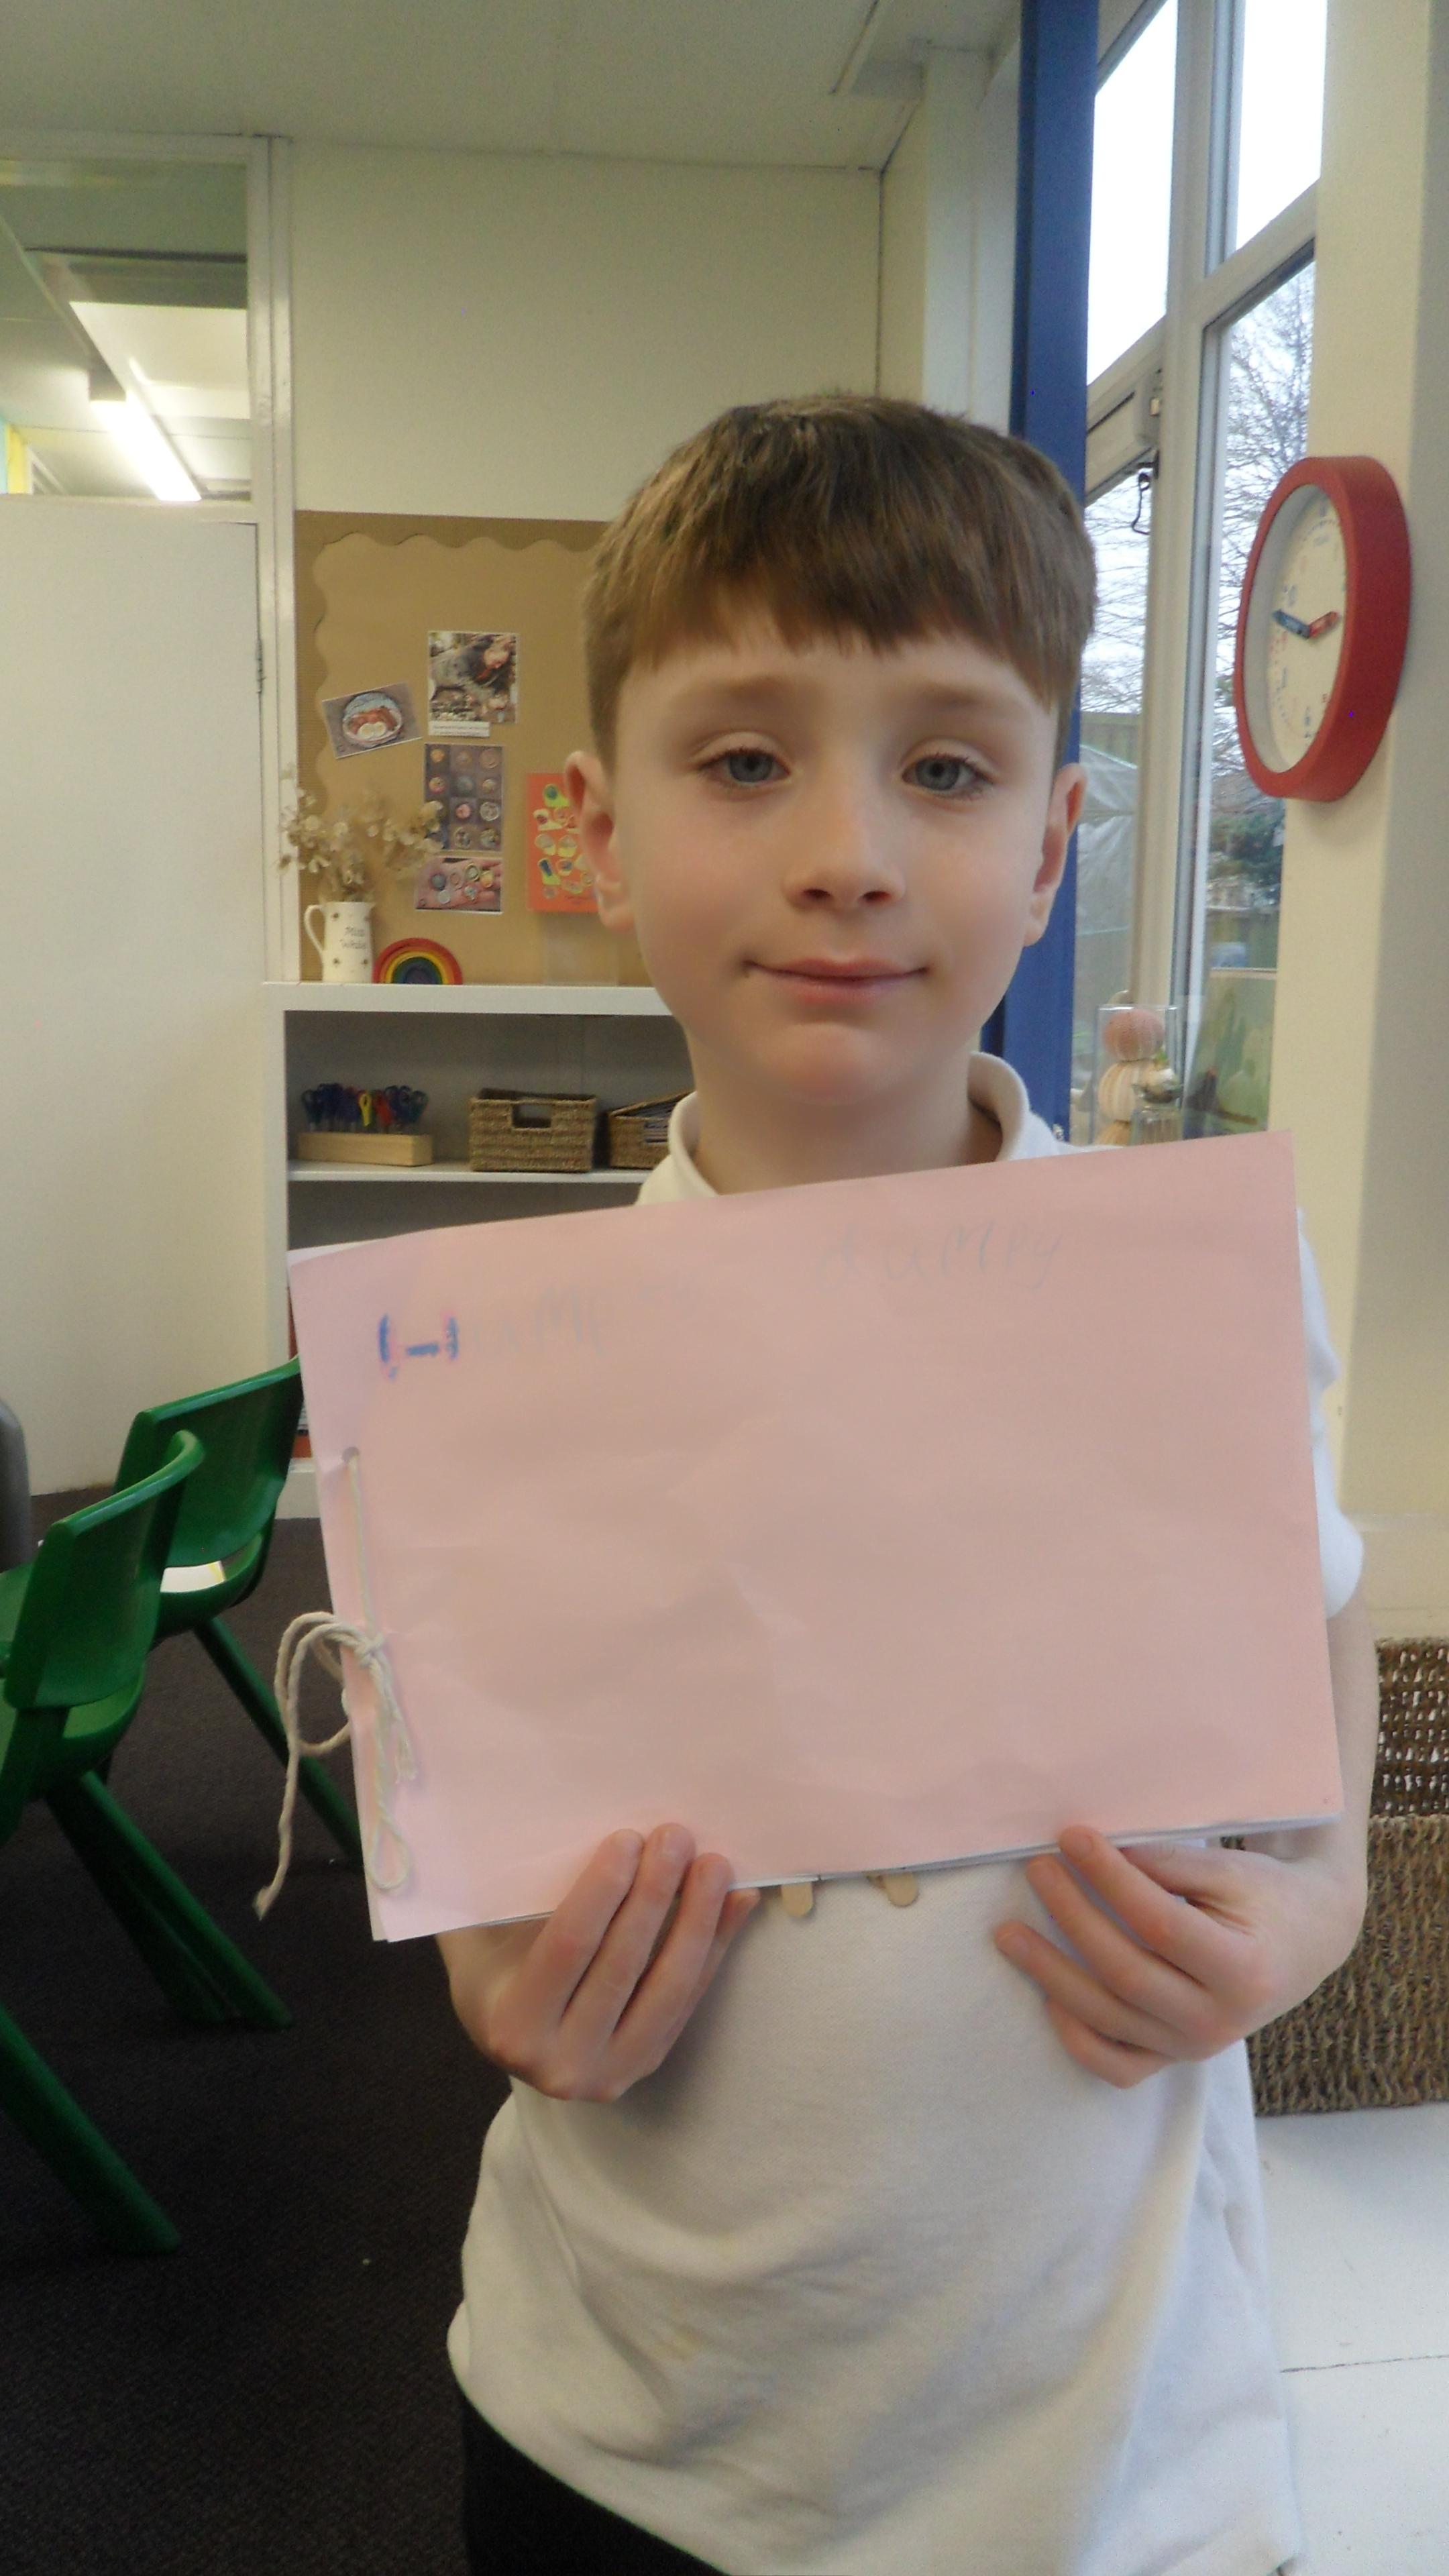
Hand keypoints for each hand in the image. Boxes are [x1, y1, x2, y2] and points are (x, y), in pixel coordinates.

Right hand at [439, 1824, 758, 2102]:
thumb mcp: (486, 1933)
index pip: (568, 1947)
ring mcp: (611, 2071)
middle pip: (623, 1965)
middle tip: (675, 1837)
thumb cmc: (491, 1961)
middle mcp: (561, 2065)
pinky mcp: (648, 2061)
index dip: (602, 1891)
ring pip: (668, 1987)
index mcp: (513, 2026)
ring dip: (698, 1919)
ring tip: (713, 1864)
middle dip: (655, 1895)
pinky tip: (736, 1903)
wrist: (507, 2028)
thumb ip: (523, 1896)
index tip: (628, 1838)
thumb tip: (599, 1834)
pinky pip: (688, 1999)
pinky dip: (715, 1947)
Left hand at [992, 1827, 1364, 2089]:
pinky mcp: (1173, 2060)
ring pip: (1108, 2020)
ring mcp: (1193, 2048)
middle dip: (1071, 1917)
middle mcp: (1218, 2021)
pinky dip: (1077, 2038)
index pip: (1158, 1924)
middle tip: (1038, 1868)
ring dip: (1050, 1975)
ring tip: (1008, 1933)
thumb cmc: (1264, 1897)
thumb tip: (1096, 1854)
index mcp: (1242, 1970)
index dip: (1110, 1879)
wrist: (1305, 1942)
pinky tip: (1047, 1998)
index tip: (1071, 1837)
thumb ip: (1168, 1865)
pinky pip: (1116, 2066)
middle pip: (1124, 1973)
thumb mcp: (1230, 1871)